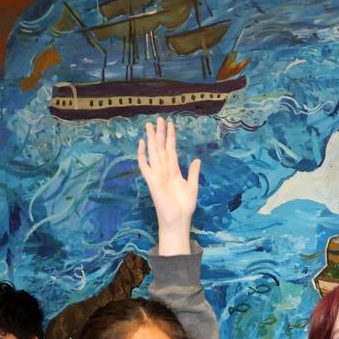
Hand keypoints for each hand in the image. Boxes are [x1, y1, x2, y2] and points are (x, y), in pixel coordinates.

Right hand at [138, 117, 200, 253]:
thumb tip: (196, 159)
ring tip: (150, 125)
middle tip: (159, 118)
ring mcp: (157, 174)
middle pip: (161, 148)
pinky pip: (145, 166)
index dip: (171, 137)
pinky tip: (142, 143)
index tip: (171, 124)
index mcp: (174, 171)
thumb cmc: (184, 206)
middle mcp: (164, 170)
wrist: (178, 220)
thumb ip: (193, 172)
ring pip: (154, 152)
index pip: (171, 150)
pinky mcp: (152, 181)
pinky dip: (142, 155)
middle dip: (160, 133)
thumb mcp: (192, 186)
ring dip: (152, 139)